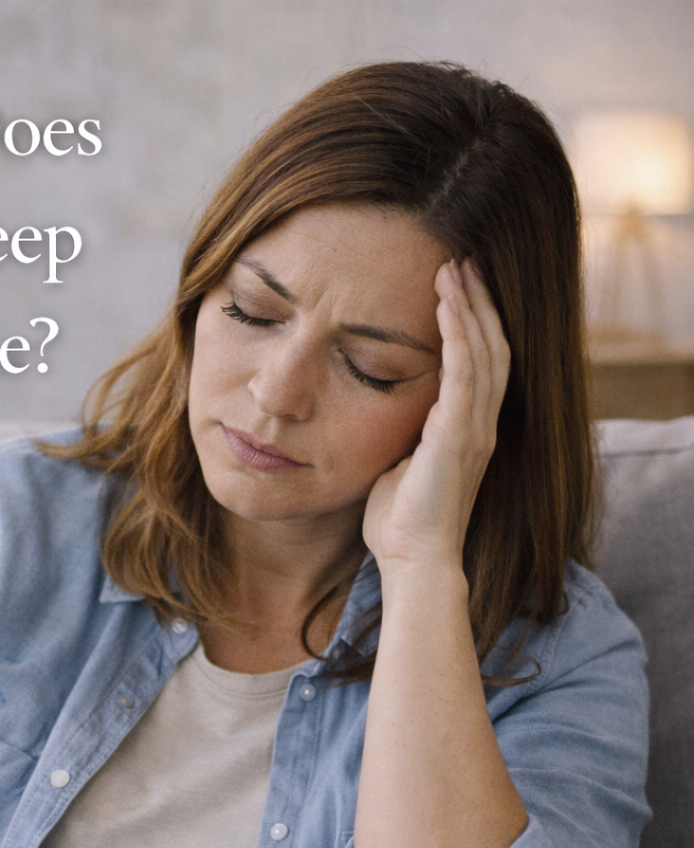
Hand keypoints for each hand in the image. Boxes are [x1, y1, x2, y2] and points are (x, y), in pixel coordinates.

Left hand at [362, 258, 509, 576]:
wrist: (413, 561)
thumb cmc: (401, 521)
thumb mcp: (400, 464)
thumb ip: (403, 436)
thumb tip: (381, 416)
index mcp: (467, 430)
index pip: (480, 363)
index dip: (473, 323)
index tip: (454, 287)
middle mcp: (480, 425)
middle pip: (491, 348)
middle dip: (477, 303)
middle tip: (460, 262)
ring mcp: (474, 431)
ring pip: (482, 353)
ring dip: (468, 308)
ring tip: (454, 268)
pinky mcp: (459, 438)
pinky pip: (464, 376)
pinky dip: (458, 337)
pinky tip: (446, 305)